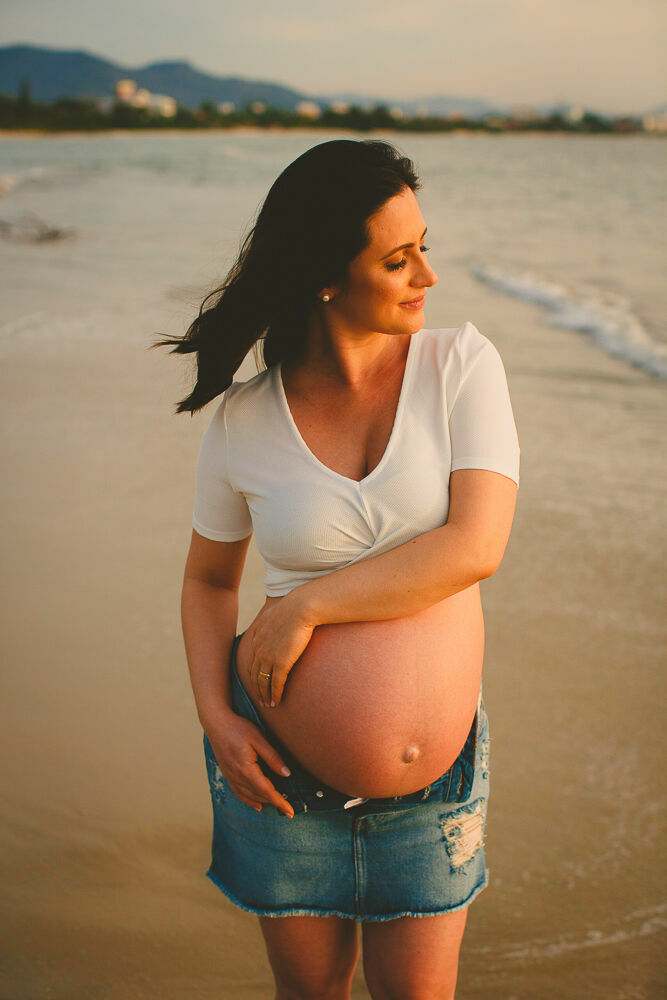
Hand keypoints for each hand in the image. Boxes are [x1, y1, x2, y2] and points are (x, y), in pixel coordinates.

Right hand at [205, 710, 294, 817]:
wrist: (216, 723)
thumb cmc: (238, 728)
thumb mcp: (258, 739)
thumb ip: (273, 757)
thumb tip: (287, 774)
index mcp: (246, 769)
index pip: (266, 791)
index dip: (280, 802)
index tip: (290, 812)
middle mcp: (237, 777)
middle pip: (258, 796)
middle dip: (274, 802)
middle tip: (289, 808)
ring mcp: (231, 777)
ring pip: (249, 796)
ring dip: (264, 802)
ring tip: (277, 805)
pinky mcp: (228, 774)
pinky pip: (239, 793)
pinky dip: (250, 801)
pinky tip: (257, 804)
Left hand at [247, 591, 315, 707]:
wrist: (300, 608)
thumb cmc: (294, 606)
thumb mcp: (276, 611)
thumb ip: (272, 619)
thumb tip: (275, 618)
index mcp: (257, 637)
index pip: (253, 660)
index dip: (254, 673)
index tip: (258, 681)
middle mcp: (259, 649)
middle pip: (255, 674)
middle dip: (257, 688)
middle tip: (260, 698)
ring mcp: (268, 657)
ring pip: (263, 682)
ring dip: (264, 695)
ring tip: (268, 704)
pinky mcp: (281, 663)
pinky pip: (275, 684)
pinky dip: (274, 695)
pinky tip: (276, 703)